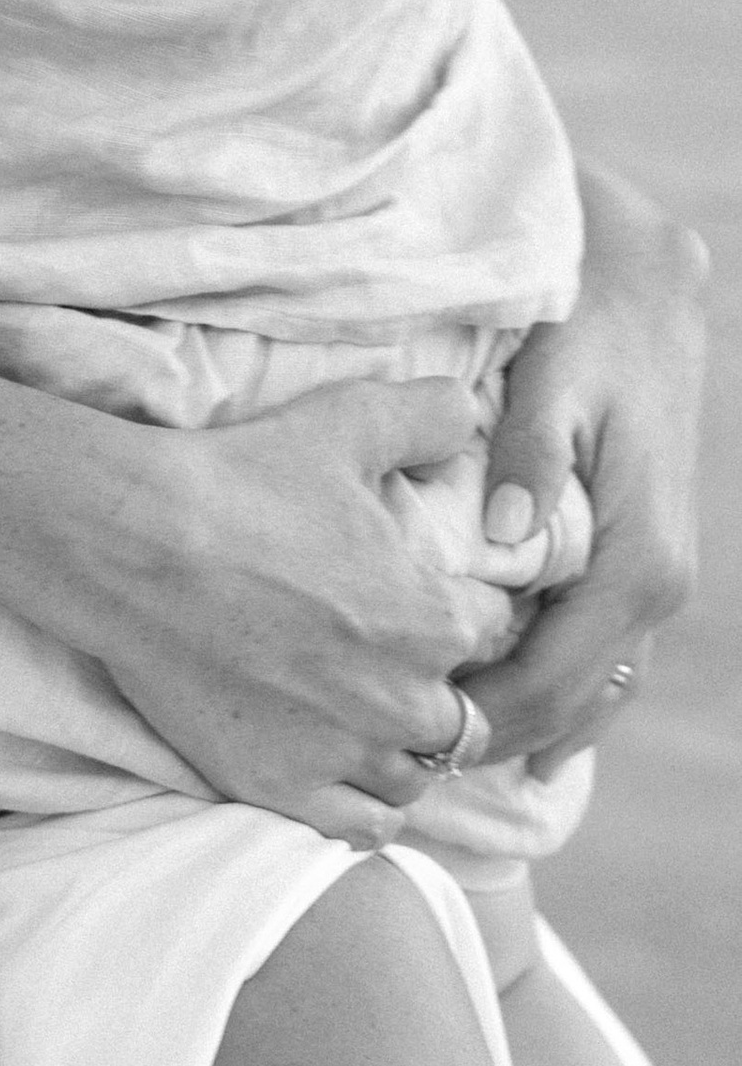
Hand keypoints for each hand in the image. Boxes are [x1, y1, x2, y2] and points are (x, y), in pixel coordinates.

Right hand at [88, 379, 522, 848]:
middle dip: (440, 685)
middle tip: (388, 653)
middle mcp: (405, 700)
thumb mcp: (347, 422)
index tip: (428, 593)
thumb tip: (469, 408)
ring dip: (402, 746)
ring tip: (362, 710)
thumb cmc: (241, 480)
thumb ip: (430, 414)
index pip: (497, 629)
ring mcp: (342, 752)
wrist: (132, 542)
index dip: (466, 606)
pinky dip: (360, 801)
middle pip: (466, 713)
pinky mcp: (280, 786)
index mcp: (437, 620)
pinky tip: (335, 761)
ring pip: (416, 774)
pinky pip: (361, 826)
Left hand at [466, 162, 706, 775]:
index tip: (412, 745)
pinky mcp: (643, 566)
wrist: (647, 293)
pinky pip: (605, 657)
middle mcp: (656, 585)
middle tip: (409, 772)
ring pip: (596, 688)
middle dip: (498, 739)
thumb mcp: (551, 381)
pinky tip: (522, 732)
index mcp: (635, 557)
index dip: (486, 717)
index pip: (554, 673)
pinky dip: (565, 697)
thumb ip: (526, 458)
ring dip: (531, 726)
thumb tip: (503, 539)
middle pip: (573, 699)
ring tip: (449, 766)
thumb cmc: (587, 331)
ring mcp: (657, 581)